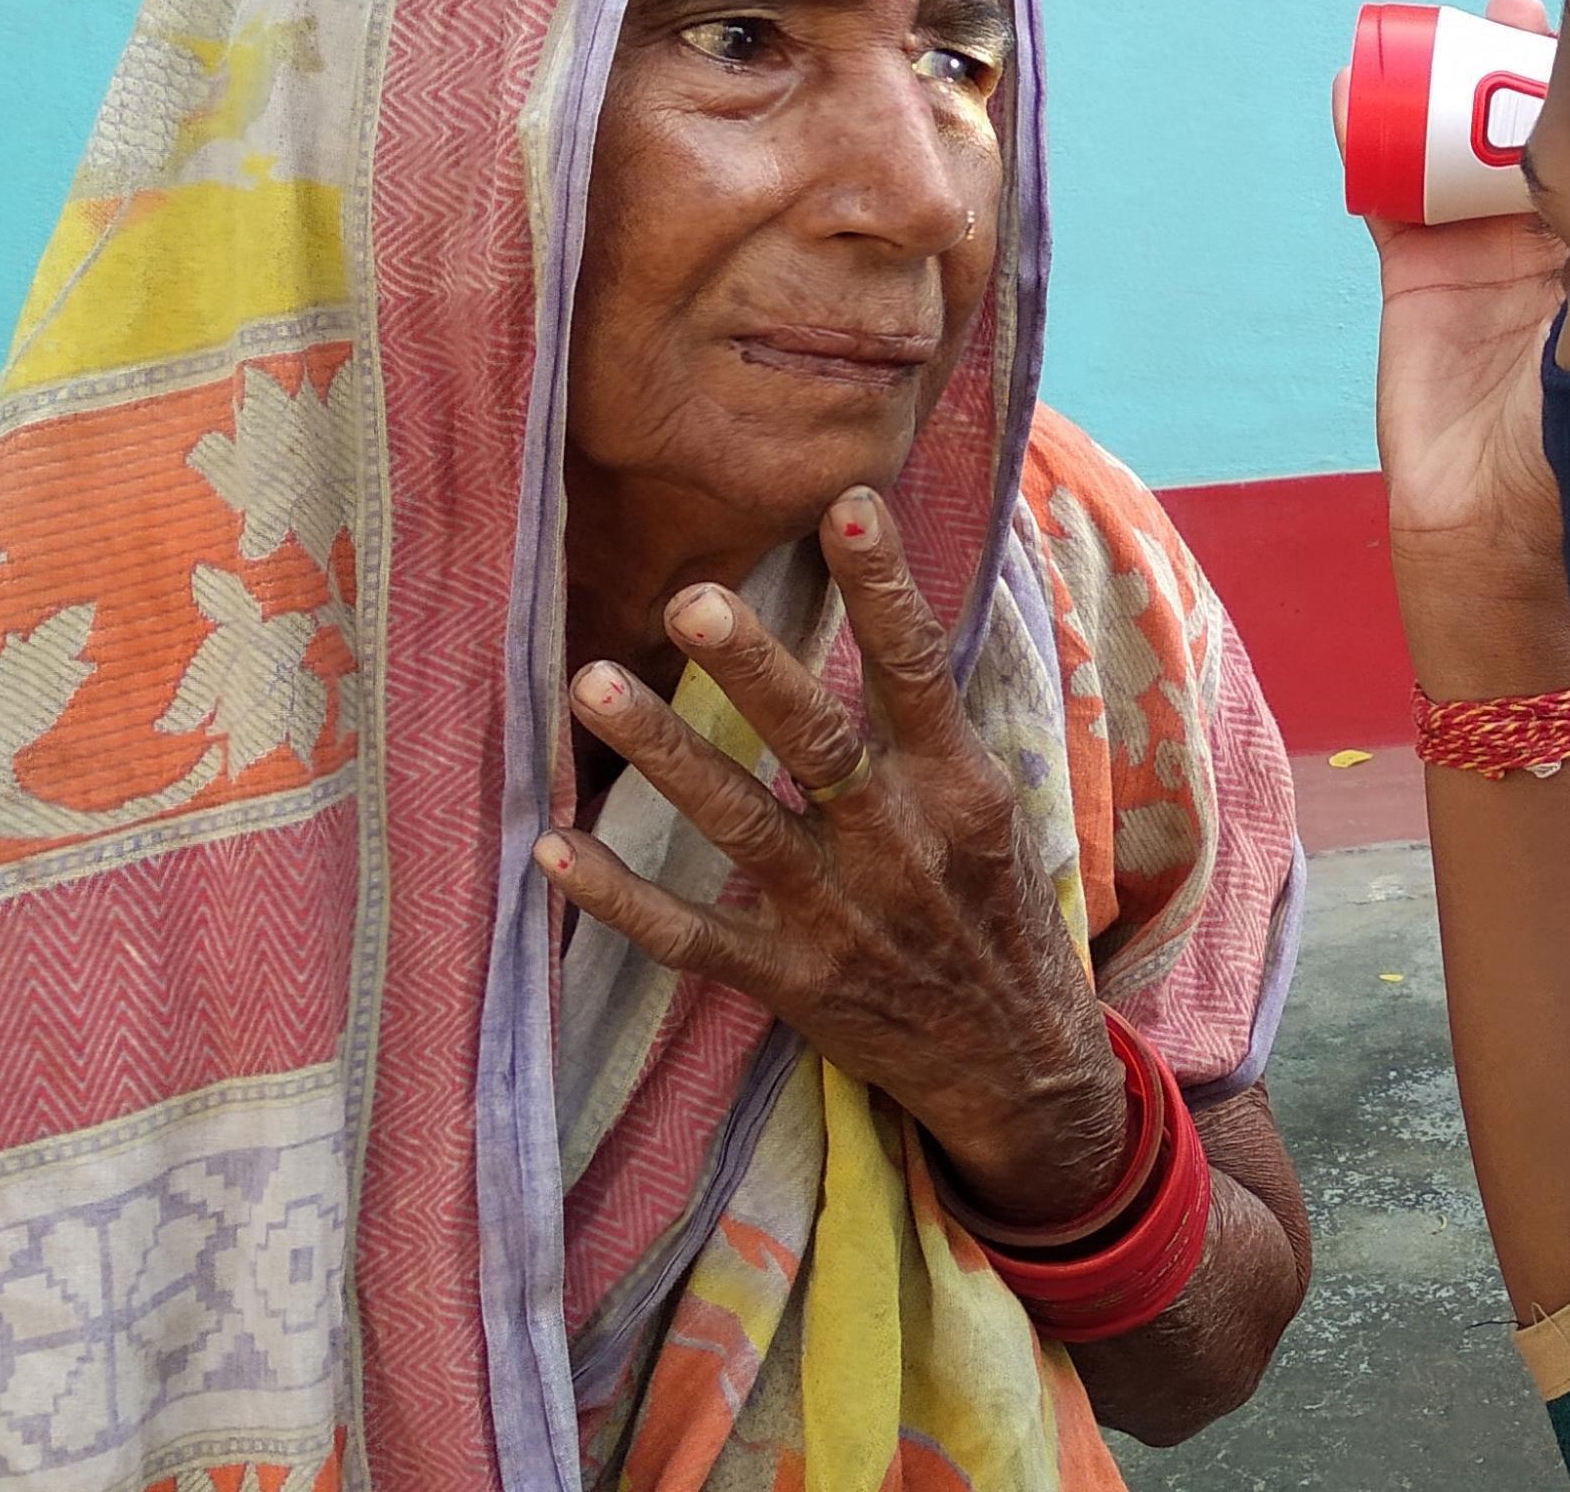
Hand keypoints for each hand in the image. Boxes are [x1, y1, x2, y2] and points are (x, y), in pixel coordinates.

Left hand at [535, 488, 1126, 1228]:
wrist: (1015, 1063)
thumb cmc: (994, 911)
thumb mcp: (993, 809)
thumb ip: (932, 723)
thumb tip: (885, 602)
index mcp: (960, 790)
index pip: (920, 672)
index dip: (885, 589)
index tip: (846, 507)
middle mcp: (901, 845)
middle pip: (819, 743)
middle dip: (755, 671)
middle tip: (691, 597)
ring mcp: (841, 918)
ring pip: (742, 826)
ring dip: (667, 754)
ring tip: (594, 685)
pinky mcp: (792, 983)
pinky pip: (691, 936)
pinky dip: (621, 897)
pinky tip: (554, 849)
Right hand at [1365, 0, 1569, 699]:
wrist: (1519, 540)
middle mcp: (1554, 247)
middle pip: (1532, 134)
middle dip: (1523, 68)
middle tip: (1521, 9)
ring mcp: (1479, 255)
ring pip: (1460, 150)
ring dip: (1448, 88)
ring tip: (1451, 25)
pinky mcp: (1417, 276)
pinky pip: (1389, 196)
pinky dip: (1371, 143)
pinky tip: (1360, 93)